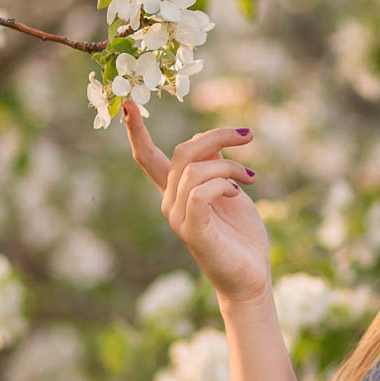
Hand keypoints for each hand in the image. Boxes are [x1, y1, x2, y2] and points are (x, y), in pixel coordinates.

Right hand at [122, 99, 271, 304]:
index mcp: (175, 192)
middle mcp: (170, 202)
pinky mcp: (192, 231)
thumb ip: (214, 165)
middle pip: (183, 152)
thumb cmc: (241, 236)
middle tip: (247, 136)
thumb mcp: (229, 190)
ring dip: (230, 166)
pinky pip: (200, 191)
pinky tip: (240, 192)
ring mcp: (179, 218)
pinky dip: (224, 183)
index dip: (136, 131)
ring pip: (196, 170)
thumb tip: (206, 140)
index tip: (127, 102)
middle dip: (216, 136)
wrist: (251, 278)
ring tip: (252, 178)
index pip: (147, 158)